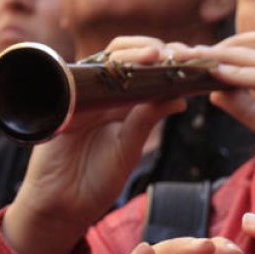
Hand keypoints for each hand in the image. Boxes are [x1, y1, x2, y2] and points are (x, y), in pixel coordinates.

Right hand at [3, 38, 189, 253]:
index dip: (168, 61)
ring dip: (131, 53)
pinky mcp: (60, 103)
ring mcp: (79, 95)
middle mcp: (100, 93)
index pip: (145, 69)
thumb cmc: (96, 178)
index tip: (193, 60)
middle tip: (178, 53)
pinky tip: (121, 70)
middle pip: (125, 54)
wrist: (62, 205)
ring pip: (104, 59)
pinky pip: (79, 78)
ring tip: (156, 55)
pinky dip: (100, 70)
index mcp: (121, 102)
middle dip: (153, 48)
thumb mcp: (128, 148)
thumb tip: (181, 98)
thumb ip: (147, 120)